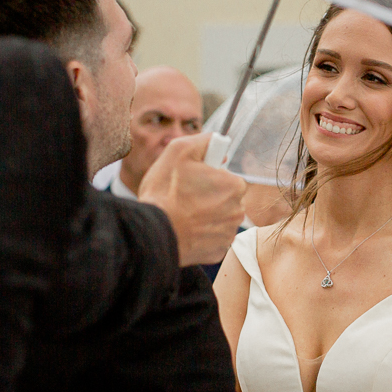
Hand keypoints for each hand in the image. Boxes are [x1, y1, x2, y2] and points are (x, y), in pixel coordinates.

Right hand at [138, 132, 246, 265]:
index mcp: (235, 186)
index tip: (192, 180)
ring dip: (206, 216)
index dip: (209, 176)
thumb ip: (204, 140)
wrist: (153, 233)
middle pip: (225, 198)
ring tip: (182, 214)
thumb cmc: (165, 191)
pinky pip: (212, 238)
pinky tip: (186, 230)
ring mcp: (229, 233)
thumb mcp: (179, 151)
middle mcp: (238, 211)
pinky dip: (201, 234)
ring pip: (219, 218)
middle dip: (209, 196)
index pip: (227, 177)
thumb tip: (217, 140)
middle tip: (184, 197)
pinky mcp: (219, 251)